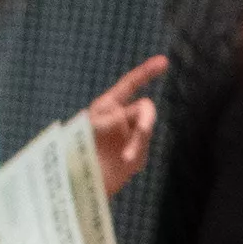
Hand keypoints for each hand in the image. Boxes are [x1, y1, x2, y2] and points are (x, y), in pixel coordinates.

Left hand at [85, 57, 165, 193]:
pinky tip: (124, 163)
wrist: (78, 181)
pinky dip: (135, 154)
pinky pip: (143, 148)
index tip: (164, 62)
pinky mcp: (136, 154)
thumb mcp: (92, 127)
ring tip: (126, 159)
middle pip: (145, 109)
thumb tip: (140, 126)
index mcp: (108, 106)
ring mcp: (130, 136)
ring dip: (137, 143)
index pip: (131, 84)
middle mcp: (122, 118)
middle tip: (143, 130)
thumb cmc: (78, 149)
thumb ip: (114, 119)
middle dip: (147, 119)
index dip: (147, 73)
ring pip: (145, 131)